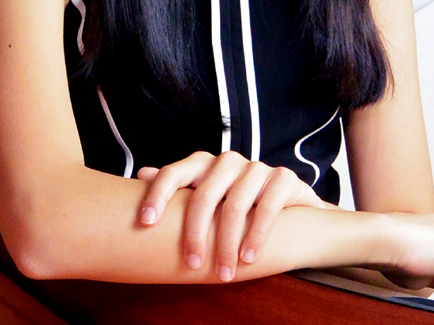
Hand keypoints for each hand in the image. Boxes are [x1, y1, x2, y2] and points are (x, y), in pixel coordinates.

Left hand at [137, 151, 327, 280]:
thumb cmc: (238, 202)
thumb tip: (142, 174)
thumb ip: (179, 187)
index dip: (158, 194)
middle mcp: (229, 161)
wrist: (291, 204)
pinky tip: (249, 258)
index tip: (145, 223)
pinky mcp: (283, 178)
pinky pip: (267, 207)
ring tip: (224, 273)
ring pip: (234, 205)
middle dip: (195, 234)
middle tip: (191, 265)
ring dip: (227, 244)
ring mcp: (257, 167)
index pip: (175, 172)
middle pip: (204, 195)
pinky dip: (256, 235)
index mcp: (205, 164)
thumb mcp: (207, 195)